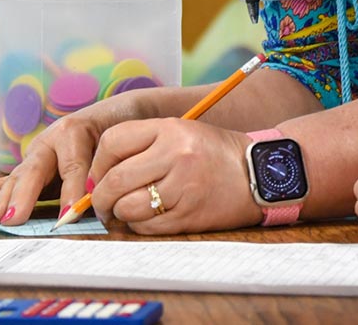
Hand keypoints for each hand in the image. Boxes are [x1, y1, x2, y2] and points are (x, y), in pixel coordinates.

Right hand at [0, 88, 158, 225]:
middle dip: (24, 197)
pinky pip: (8, 181)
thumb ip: (108, 168)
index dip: (71, 192)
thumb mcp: (118, 143)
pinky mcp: (29, 166)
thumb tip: (101, 198)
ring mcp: (36, 154)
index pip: (72, 166)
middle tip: (15, 219)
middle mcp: (50, 141)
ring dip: (4, 200)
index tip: (69, 215)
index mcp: (74, 132)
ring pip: (18, 177)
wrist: (112, 114)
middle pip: (35, 171)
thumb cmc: (117, 129)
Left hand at [86, 118, 261, 234]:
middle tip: (102, 203)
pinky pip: (147, 227)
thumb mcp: (181, 132)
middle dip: (101, 197)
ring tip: (127, 210)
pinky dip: (139, 226)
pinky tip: (148, 218)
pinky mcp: (189, 215)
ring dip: (120, 213)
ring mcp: (183, 187)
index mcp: (170, 129)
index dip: (98, 163)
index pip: (112, 143)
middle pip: (115, 180)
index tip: (98, 176)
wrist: (261, 173)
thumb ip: (142, 145)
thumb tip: (97, 175)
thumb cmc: (215, 153)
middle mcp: (175, 155)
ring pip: (128, 207)